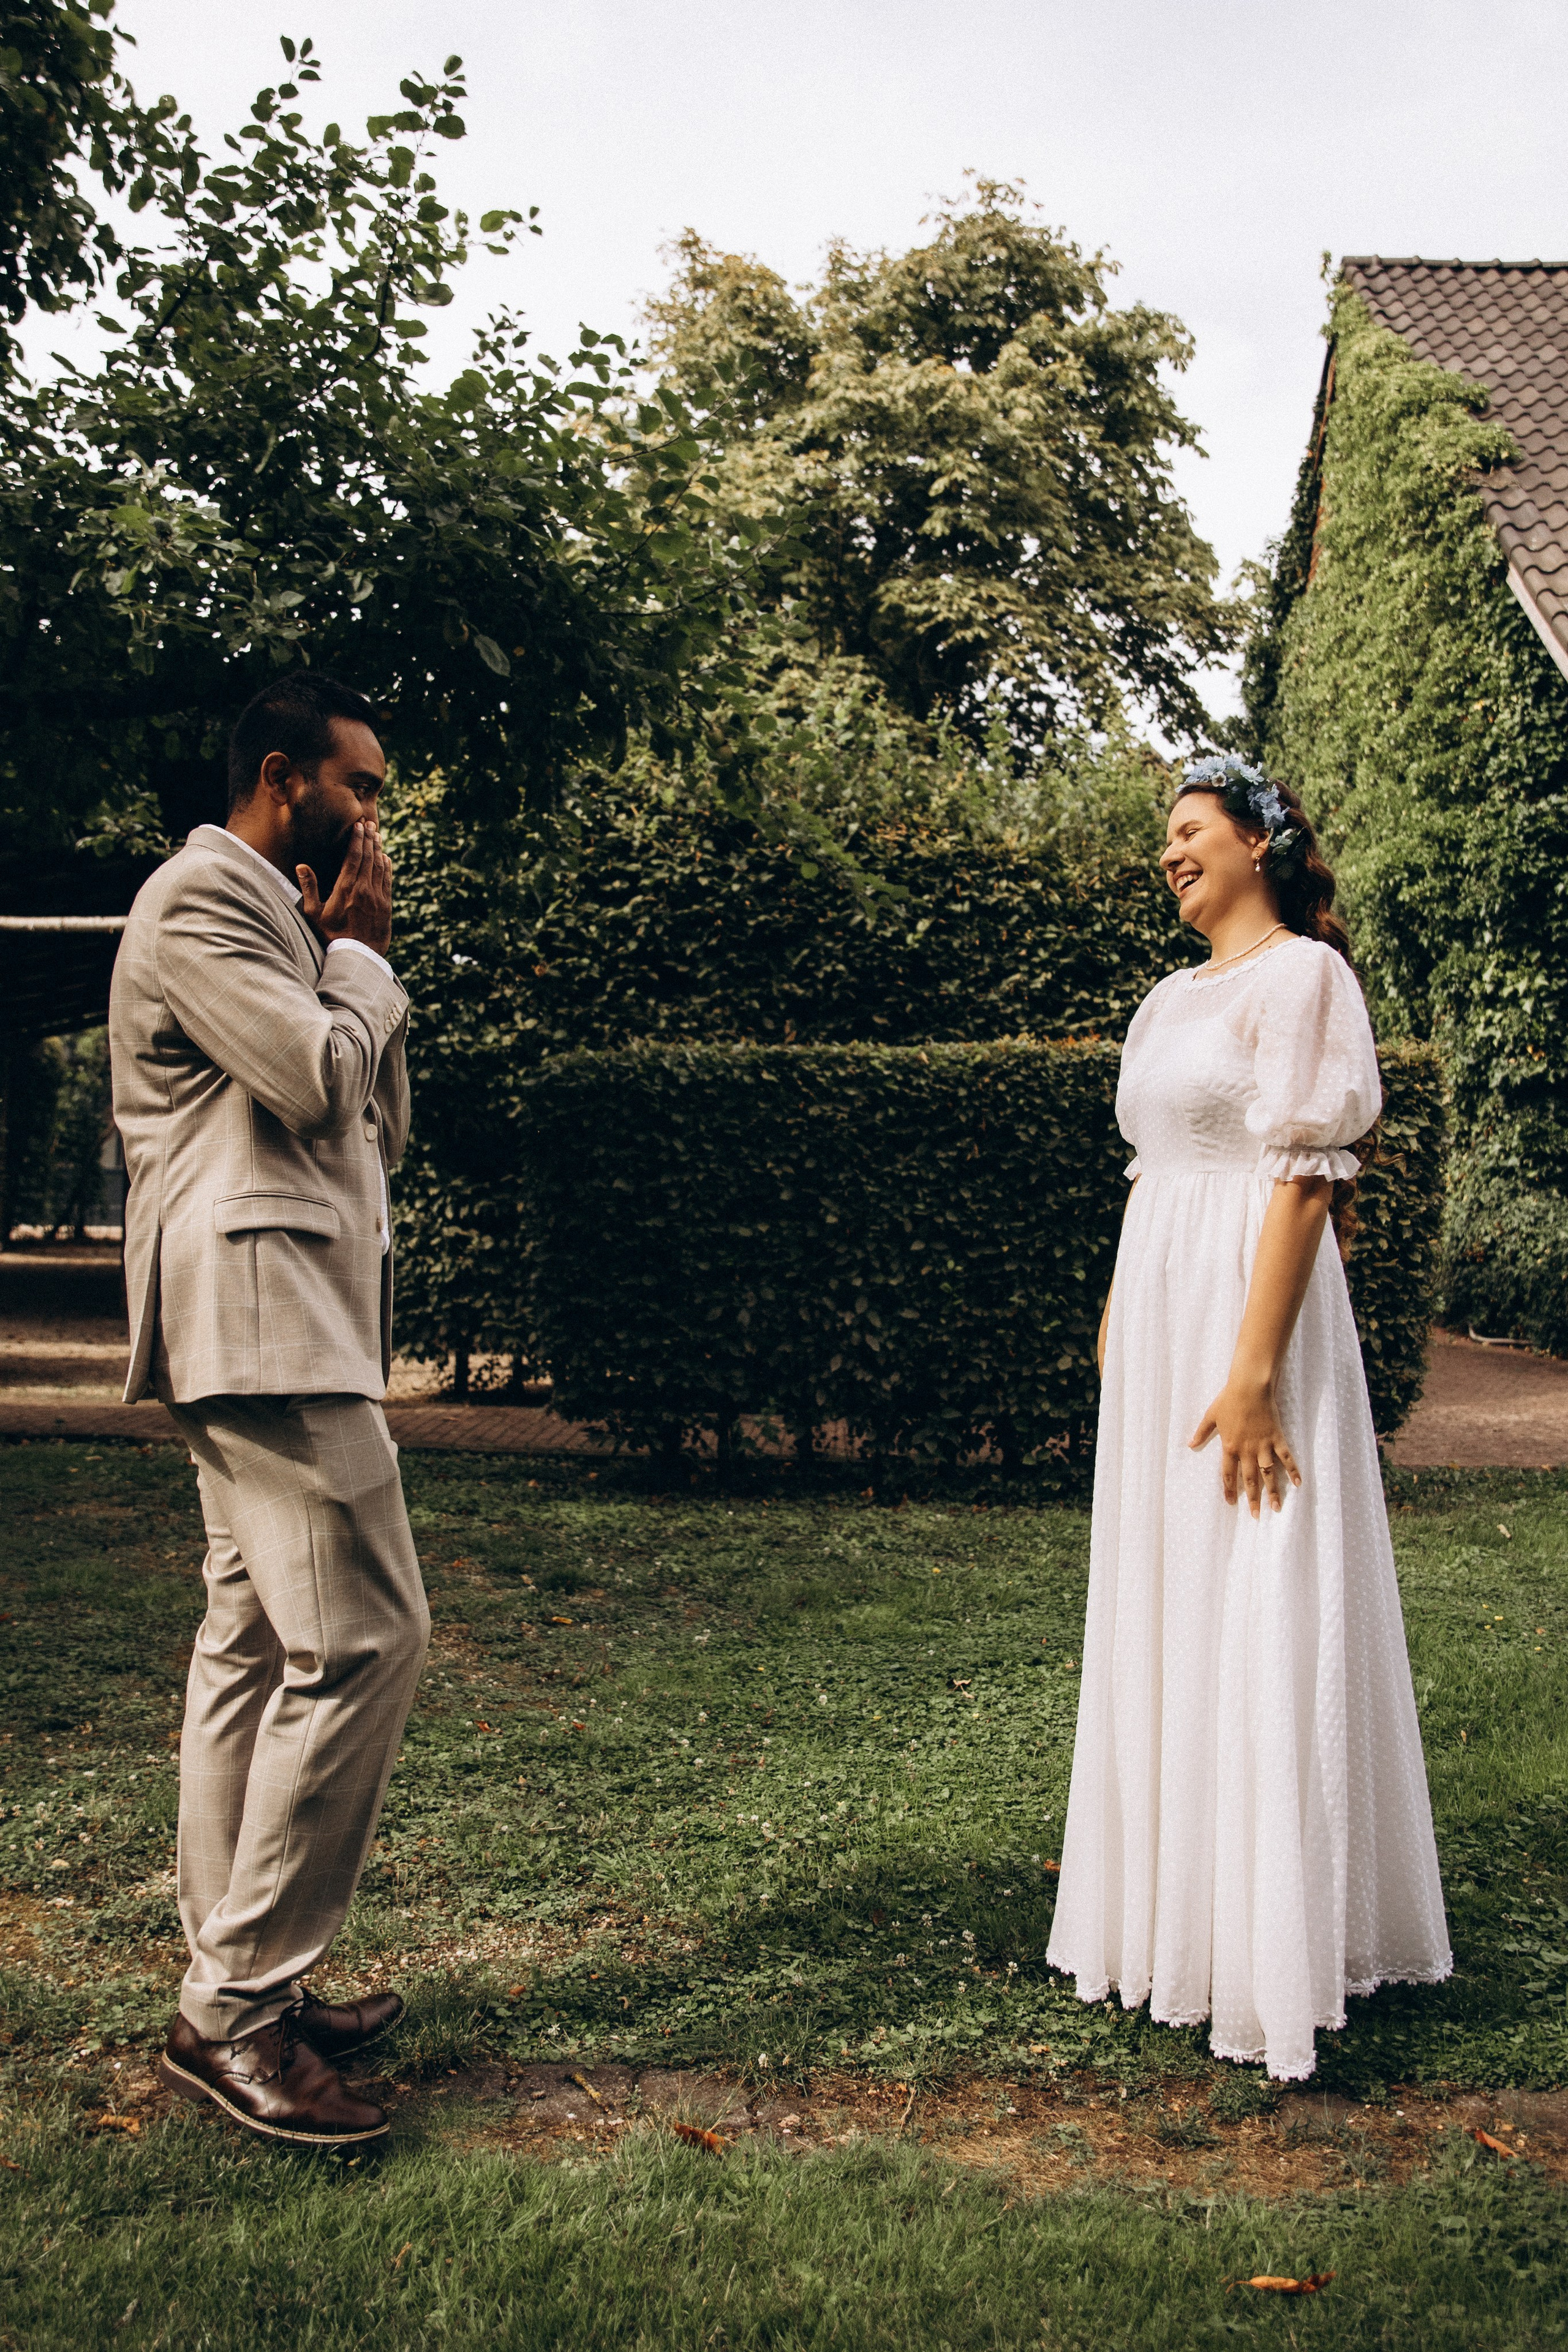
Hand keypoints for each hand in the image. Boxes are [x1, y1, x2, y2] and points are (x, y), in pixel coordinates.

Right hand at [298, 820, 391, 956]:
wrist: (357, 957)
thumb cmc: (331, 936)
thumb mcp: (314, 914)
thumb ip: (309, 888)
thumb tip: (301, 866)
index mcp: (346, 888)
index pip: (353, 857)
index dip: (357, 840)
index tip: (360, 826)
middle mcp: (364, 889)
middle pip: (368, 857)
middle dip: (369, 839)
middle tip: (370, 824)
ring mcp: (377, 897)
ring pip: (380, 867)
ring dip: (378, 850)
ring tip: (377, 836)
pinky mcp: (386, 906)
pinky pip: (387, 881)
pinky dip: (387, 867)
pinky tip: (385, 858)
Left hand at [1189, 1376, 1300, 1516]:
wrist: (1249, 1387)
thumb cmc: (1228, 1400)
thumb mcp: (1210, 1416)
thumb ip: (1201, 1433)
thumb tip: (1189, 1445)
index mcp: (1229, 1447)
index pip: (1228, 1474)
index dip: (1229, 1490)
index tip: (1231, 1503)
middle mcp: (1247, 1450)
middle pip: (1250, 1480)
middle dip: (1253, 1499)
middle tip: (1256, 1516)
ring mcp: (1263, 1445)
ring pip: (1268, 1474)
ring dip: (1273, 1492)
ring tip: (1276, 1508)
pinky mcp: (1277, 1438)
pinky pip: (1286, 1457)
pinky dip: (1293, 1470)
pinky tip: (1298, 1483)